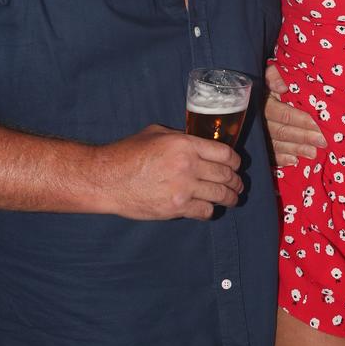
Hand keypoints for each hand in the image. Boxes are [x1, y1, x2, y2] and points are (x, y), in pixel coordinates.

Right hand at [93, 124, 242, 220]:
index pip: (225, 153)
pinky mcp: (176, 208)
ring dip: (230, 197)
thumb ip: (182, 138)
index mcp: (185, 144)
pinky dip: (210, 211)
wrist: (106, 178)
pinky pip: (205, 211)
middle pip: (226, 175)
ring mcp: (183, 188)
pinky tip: (209, 208)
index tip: (237, 165)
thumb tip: (200, 144)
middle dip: (236, 181)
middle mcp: (188, 166)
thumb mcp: (156, 134)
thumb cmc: (128, 153)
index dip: (236, 161)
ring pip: (220, 195)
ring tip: (232, 198)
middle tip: (238, 184)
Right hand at [264, 64, 325, 165]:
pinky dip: (281, 159)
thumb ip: (274, 76)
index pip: (283, 114)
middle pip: (281, 132)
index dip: (300, 120)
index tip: (317, 125)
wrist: (251, 92)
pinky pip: (268, 155)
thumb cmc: (268, 83)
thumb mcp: (269, 75)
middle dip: (302, 138)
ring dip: (295, 150)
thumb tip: (282, 86)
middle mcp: (259, 120)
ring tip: (313, 153)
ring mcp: (257, 134)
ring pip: (276, 145)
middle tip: (322, 142)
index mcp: (263, 103)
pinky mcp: (258, 144)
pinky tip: (294, 161)